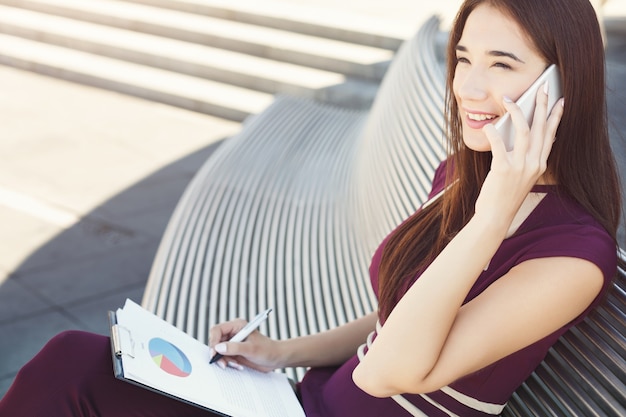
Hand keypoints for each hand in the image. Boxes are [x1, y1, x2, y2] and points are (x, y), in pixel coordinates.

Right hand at [208, 319, 281, 371]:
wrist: (276, 358)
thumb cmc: (267, 350)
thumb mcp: (251, 349)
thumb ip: (234, 348)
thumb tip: (218, 348)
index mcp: (236, 325)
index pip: (217, 330)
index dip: (213, 341)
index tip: (214, 354)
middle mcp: (233, 332)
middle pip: (215, 342)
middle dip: (218, 354)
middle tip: (224, 364)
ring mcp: (233, 342)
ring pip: (218, 351)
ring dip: (224, 360)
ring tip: (236, 365)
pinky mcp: (234, 352)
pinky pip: (224, 358)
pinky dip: (229, 363)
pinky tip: (239, 366)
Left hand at [478, 82, 563, 225]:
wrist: (495, 216)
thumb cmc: (504, 196)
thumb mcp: (521, 176)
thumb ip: (523, 158)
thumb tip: (518, 136)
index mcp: (539, 165)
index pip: (551, 135)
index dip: (556, 117)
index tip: (560, 101)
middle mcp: (534, 164)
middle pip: (541, 128)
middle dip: (542, 105)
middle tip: (542, 87)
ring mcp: (520, 166)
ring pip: (524, 131)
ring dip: (517, 112)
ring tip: (509, 99)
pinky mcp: (504, 169)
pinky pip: (499, 144)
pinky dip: (494, 132)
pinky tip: (489, 125)